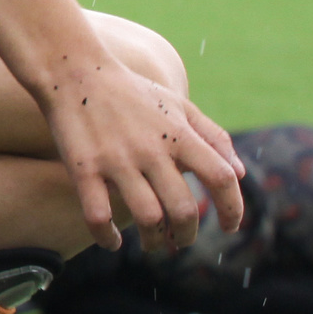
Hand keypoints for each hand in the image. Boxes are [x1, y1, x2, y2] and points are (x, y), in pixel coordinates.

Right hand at [38, 60, 247, 251]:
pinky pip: (98, 216)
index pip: (221, 177)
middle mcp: (151, 149)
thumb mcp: (177, 105)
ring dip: (155, 240)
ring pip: (148, 218)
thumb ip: (213, 136)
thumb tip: (239, 174)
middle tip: (181, 239)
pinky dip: (107, 238)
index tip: (230, 227)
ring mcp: (116, 160)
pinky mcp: (82, 168)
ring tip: (153, 243)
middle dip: (188, 234)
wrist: (72, 70)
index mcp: (178, 134)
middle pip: (184, 208)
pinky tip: (111, 242)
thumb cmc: (130, 91)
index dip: (232, 208)